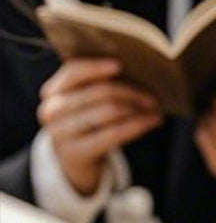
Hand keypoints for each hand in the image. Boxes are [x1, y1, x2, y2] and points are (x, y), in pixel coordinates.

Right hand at [37, 58, 161, 194]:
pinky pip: (114, 133)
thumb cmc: (87, 120)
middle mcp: (52, 110)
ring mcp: (61, 133)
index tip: (120, 65)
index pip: (73, 71)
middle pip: (100, 92)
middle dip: (133, 92)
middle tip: (154, 97)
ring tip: (155, 109)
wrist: (74, 157)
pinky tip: (153, 121)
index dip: (97, 67)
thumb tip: (136, 67)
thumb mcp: (85, 99)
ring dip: (139, 108)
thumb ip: (99, 82)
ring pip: (110, 111)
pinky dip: (139, 125)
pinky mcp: (76, 152)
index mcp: (53, 91)